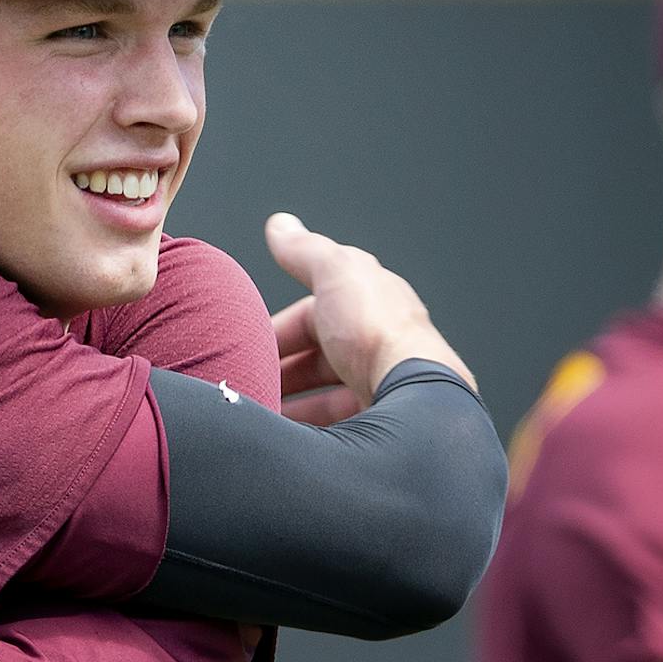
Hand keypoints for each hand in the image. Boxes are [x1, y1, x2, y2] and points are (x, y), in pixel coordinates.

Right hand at [262, 212, 474, 425]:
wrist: (413, 396)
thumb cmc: (380, 333)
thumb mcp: (335, 273)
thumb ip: (306, 250)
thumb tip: (282, 226)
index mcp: (371, 307)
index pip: (315, 314)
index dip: (278, 329)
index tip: (249, 345)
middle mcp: (381, 348)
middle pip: (320, 359)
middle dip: (281, 371)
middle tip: (249, 382)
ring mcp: (384, 390)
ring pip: (327, 398)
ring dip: (292, 405)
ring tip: (262, 413)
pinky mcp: (382, 428)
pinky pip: (336, 430)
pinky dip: (307, 431)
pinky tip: (286, 436)